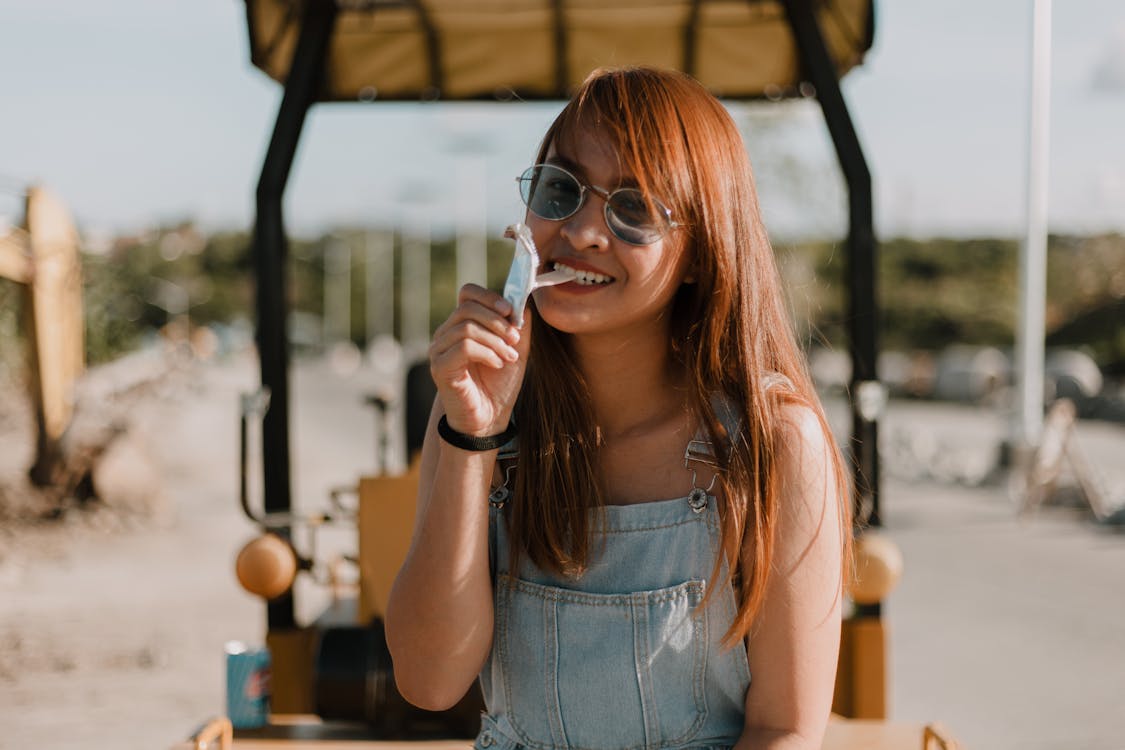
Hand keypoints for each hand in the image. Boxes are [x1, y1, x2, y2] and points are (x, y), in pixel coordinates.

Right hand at [429, 284, 530, 435]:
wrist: (489, 418)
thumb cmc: (499, 384)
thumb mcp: (516, 349)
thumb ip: (519, 325)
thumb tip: (523, 301)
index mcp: (461, 324)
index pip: (467, 294)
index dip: (489, 297)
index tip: (510, 311)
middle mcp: (445, 334)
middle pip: (467, 308)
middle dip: (497, 322)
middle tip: (515, 340)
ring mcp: (439, 350)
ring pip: (466, 328)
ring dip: (495, 341)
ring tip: (509, 357)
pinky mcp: (439, 367)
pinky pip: (463, 347)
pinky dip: (487, 353)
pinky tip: (497, 364)